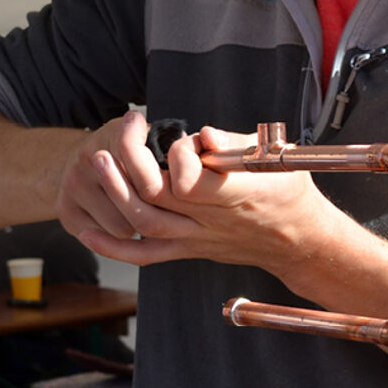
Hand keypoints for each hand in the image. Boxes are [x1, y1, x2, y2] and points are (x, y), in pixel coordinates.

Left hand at [63, 114, 361, 279]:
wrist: (299, 239)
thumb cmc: (290, 192)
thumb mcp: (278, 158)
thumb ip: (238, 144)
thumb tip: (203, 134)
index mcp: (239, 194)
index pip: (193, 181)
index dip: (182, 156)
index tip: (188, 138)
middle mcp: (214, 220)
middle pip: (159, 196)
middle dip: (131, 161)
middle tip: (122, 132)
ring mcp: (199, 238)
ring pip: (146, 223)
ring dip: (116, 193)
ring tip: (99, 163)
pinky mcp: (190, 250)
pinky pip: (146, 255)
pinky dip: (114, 247)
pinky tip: (88, 233)